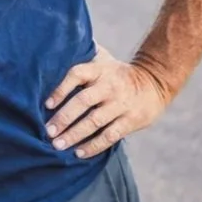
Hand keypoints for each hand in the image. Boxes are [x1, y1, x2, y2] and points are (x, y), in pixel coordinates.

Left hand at [43, 44, 167, 158]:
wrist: (154, 82)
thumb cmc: (117, 73)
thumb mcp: (103, 60)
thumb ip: (83, 55)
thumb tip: (56, 48)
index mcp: (99, 69)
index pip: (76, 74)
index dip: (60, 88)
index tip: (47, 104)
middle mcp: (108, 86)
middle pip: (82, 101)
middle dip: (63, 118)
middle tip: (48, 131)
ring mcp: (120, 104)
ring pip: (94, 122)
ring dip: (74, 134)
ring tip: (58, 145)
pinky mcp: (130, 121)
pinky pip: (109, 136)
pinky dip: (93, 146)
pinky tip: (79, 153)